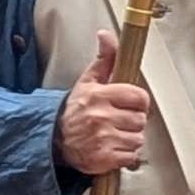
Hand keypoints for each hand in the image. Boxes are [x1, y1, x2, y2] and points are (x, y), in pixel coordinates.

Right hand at [56, 32, 149, 176]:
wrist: (52, 139)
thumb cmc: (75, 110)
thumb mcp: (88, 82)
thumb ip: (104, 59)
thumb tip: (106, 35)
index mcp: (99, 95)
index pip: (140, 97)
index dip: (138, 102)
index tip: (129, 105)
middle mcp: (100, 116)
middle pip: (141, 119)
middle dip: (132, 121)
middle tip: (117, 121)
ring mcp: (102, 138)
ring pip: (138, 139)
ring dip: (129, 139)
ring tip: (112, 135)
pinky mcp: (103, 158)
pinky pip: (131, 156)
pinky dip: (124, 155)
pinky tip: (110, 148)